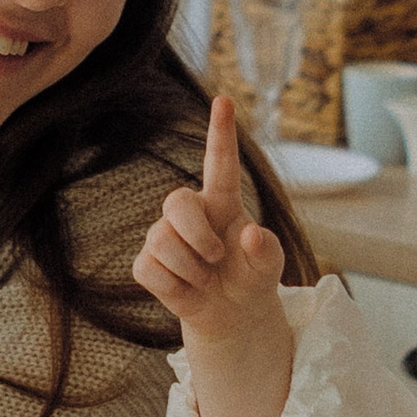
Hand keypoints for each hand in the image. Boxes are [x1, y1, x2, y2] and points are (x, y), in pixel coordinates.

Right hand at [133, 96, 293, 416]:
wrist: (232, 316)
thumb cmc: (251, 278)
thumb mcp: (270, 268)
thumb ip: (266, 250)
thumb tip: (250, 234)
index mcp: (223, 203)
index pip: (221, 163)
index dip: (221, 132)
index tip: (224, 100)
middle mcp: (191, 213)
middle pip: (176, 202)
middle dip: (196, 234)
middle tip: (217, 258)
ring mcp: (164, 236)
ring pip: (163, 242)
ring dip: (192, 269)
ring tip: (206, 279)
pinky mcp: (147, 263)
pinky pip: (151, 269)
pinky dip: (175, 287)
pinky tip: (187, 289)